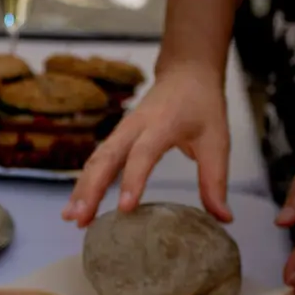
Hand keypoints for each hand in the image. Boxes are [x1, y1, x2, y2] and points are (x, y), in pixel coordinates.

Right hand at [63, 68, 231, 227]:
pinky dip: (84, 183)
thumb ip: (216, 180)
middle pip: (106, 158)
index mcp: (162, 124)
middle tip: (81, 219)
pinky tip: (76, 206)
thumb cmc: (202, 106)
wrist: (186, 74)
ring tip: (71, 218)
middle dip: (91, 189)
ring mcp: (121, 131)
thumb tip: (223, 218)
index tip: (125, 208)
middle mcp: (135, 126)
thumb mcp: (217, 140)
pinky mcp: (116, 138)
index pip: (143, 154)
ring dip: (81, 189)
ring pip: (95, 160)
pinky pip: (96, 161)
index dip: (133, 180)